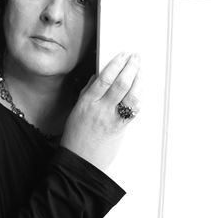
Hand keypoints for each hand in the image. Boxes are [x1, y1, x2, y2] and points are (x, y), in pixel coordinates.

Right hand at [60, 52, 140, 170]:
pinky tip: (140, 91)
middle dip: (131, 68)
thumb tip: (97, 77)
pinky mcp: (121, 129)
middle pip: (120, 84)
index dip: (115, 64)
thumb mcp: (77, 110)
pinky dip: (138, 99)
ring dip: (138, 81)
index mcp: (87, 103)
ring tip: (141, 71)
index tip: (122, 55)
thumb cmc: (76, 136)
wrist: (81, 161)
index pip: (104, 79)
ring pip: (130, 97)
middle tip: (136, 58)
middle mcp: (100, 110)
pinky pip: (133, 112)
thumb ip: (87, 93)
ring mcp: (112, 120)